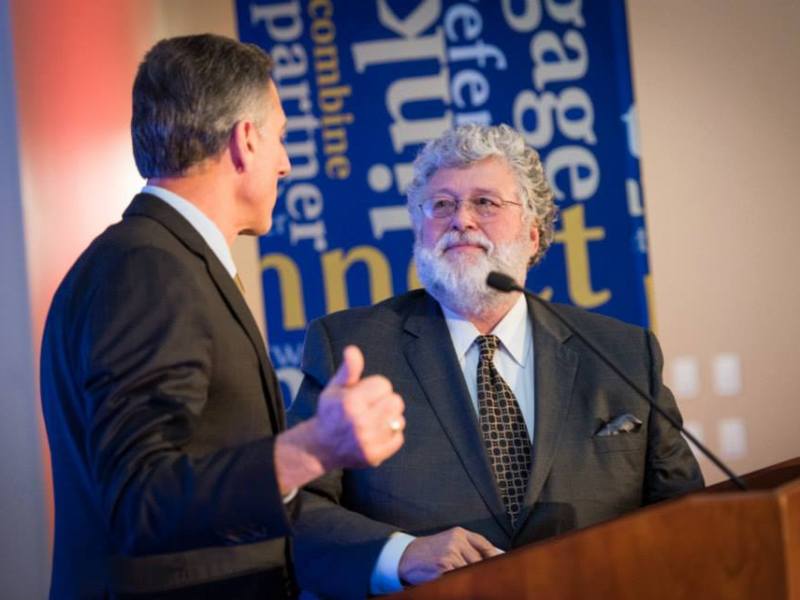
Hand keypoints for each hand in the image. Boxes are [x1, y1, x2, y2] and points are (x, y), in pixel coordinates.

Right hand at [312, 345, 404, 469]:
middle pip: (396, 401)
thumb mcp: (335, 388)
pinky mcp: (375, 456)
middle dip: (385, 401)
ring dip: (389, 419)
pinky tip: (375, 434)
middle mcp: (360, 423)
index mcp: (350, 403)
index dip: (375, 387)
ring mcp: (368, 442)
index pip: (384, 384)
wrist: (320, 448)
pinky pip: (399, 438)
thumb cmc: (331, 412)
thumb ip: (349, 369)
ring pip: (399, 420)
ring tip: (373, 421)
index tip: (363, 394)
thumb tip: (352, 350)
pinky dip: (390, 435)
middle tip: (371, 407)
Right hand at [398, 527, 502, 585]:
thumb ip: (468, 547)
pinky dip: (460, 582)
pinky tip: (457, 583)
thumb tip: (493, 556)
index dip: (495, 556)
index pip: (485, 545)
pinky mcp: (444, 568)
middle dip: (482, 570)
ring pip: (471, 570)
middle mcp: (456, 541)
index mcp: (459, 533)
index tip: (501, 566)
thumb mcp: (449, 541)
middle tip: (488, 579)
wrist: (407, 556)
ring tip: (468, 581)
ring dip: (471, 578)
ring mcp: (450, 554)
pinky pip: (459, 578)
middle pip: (480, 560)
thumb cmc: (430, 550)